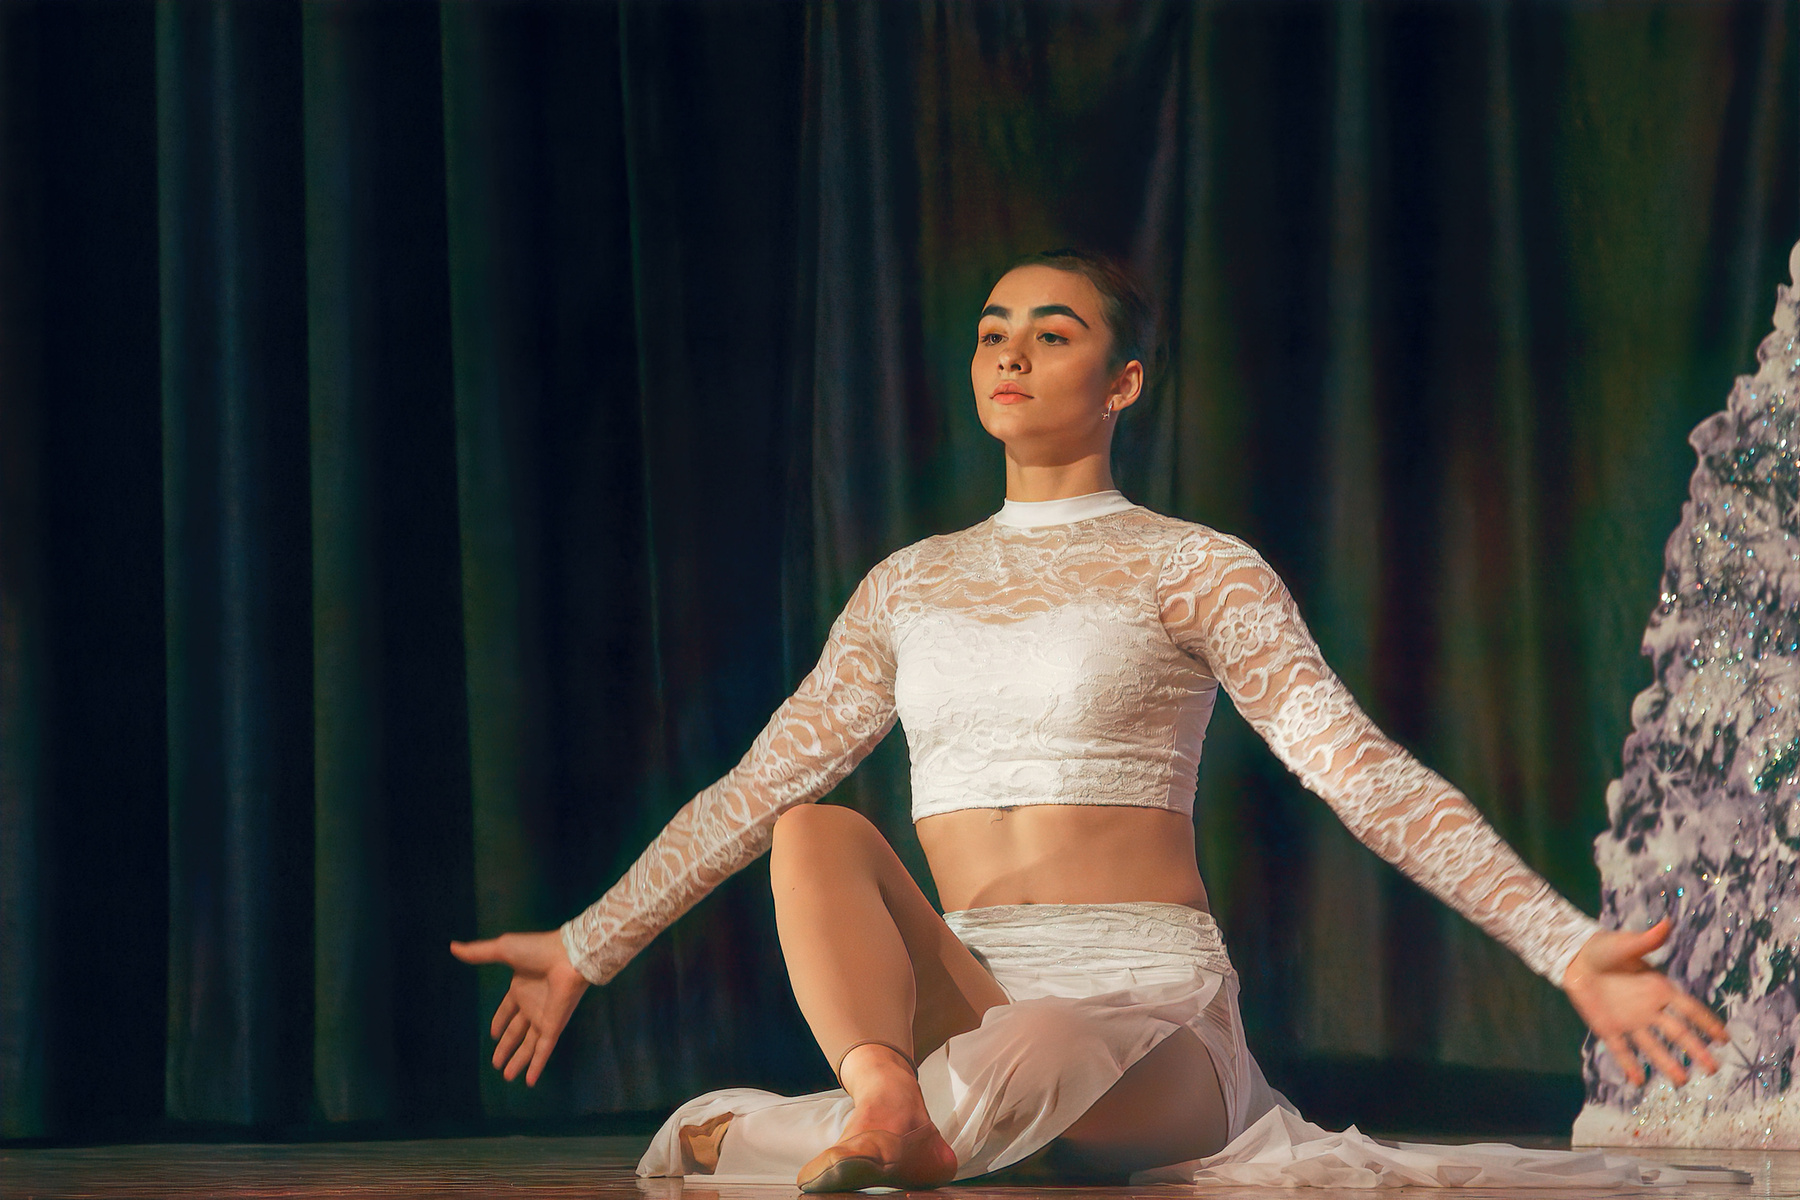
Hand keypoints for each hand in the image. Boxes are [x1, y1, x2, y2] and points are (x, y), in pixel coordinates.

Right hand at [450, 930, 589, 1086]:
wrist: (568, 956)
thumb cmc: (538, 951)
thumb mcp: (503, 950)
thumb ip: (479, 953)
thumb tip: (453, 947)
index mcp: (520, 988)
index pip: (507, 1010)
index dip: (500, 1022)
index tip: (493, 1034)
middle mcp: (532, 1005)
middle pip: (516, 1032)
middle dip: (506, 1047)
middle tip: (496, 1064)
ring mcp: (543, 1018)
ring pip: (528, 1045)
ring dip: (518, 1061)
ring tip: (506, 1077)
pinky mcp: (554, 1027)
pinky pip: (543, 1050)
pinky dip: (536, 1066)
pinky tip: (529, 1081)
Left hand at [1562, 918, 1727, 1086]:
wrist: (1574, 958)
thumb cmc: (1604, 948)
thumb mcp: (1625, 944)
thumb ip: (1645, 941)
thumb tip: (1666, 923)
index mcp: (1659, 988)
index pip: (1688, 1009)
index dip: (1707, 1023)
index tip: (1724, 1038)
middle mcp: (1649, 1009)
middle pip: (1676, 1033)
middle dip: (1694, 1050)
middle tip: (1712, 1069)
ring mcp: (1630, 1021)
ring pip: (1652, 1046)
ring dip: (1666, 1063)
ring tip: (1680, 1081)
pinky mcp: (1608, 1028)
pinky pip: (1621, 1050)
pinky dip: (1628, 1065)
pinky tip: (1637, 1082)